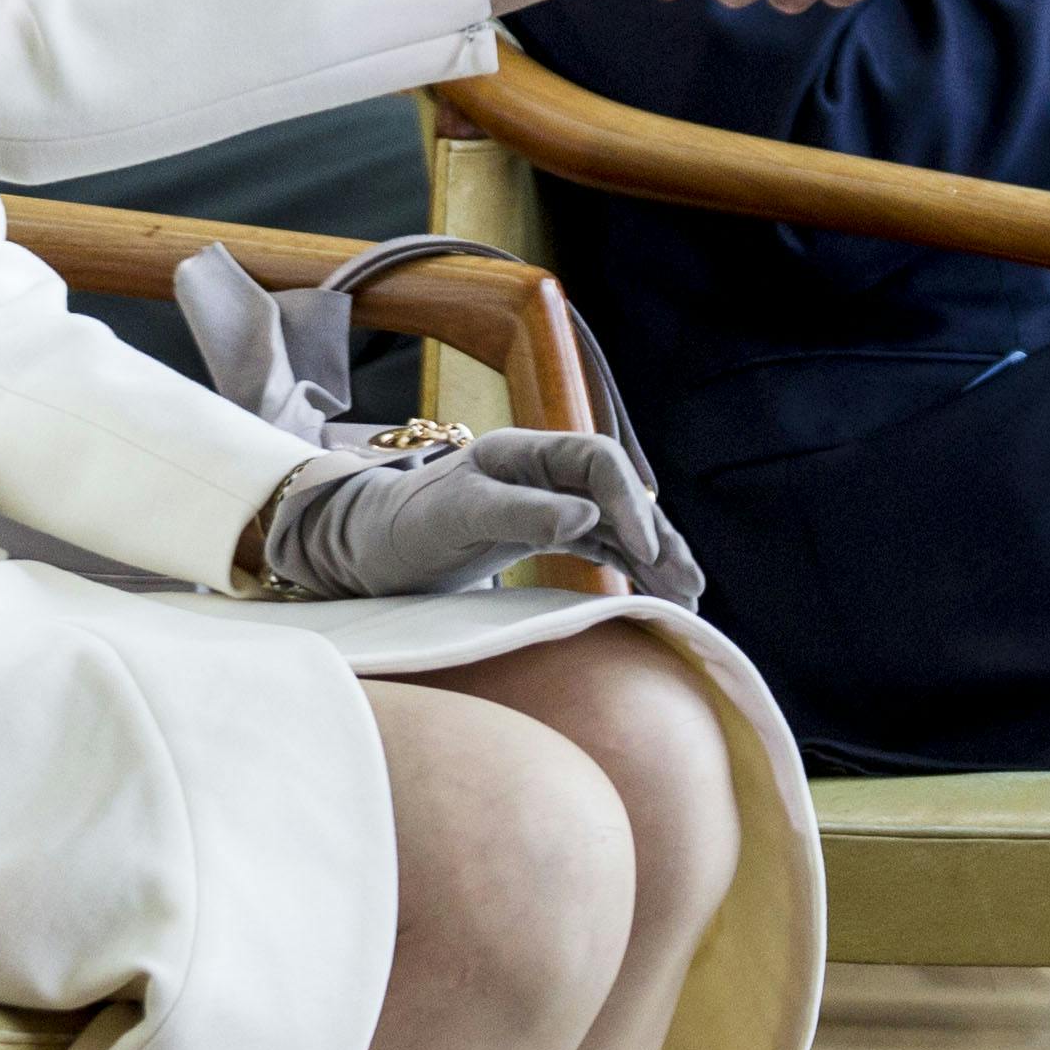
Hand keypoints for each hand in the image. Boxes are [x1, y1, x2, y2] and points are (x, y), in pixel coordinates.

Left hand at [256, 430, 702, 603]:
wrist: (363, 553)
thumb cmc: (401, 529)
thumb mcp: (456, 519)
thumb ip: (521, 514)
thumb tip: (589, 514)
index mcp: (520, 452)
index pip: (597, 462)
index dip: (629, 501)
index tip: (643, 550)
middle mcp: (538, 471)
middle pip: (618, 491)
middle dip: (655, 534)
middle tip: (686, 584)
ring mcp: (543, 502)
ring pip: (615, 522)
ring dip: (652, 556)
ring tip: (687, 597)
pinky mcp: (540, 534)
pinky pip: (599, 545)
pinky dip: (629, 568)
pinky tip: (655, 594)